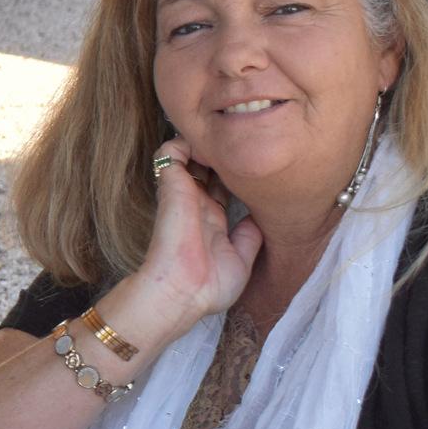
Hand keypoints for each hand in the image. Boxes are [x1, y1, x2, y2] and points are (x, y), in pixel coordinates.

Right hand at [126, 139, 262, 331]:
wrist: (183, 293)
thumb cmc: (208, 286)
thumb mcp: (242, 260)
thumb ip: (249, 235)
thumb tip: (258, 215)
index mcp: (214, 219)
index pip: (223, 186)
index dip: (235, 172)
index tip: (252, 163)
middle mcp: (199, 203)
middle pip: (208, 166)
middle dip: (222, 153)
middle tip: (240, 142)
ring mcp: (185, 193)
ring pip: (189, 153)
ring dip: (204, 142)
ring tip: (224, 135)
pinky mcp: (172, 186)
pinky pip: (169, 151)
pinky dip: (183, 140)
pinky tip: (207, 140)